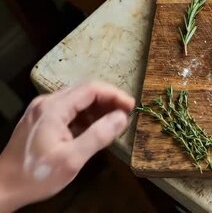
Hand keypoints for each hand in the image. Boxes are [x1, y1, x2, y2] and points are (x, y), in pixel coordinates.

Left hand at [0, 81, 134, 211]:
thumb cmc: (37, 175)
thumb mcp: (72, 159)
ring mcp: (42, 110)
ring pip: (77, 99)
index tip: (132, 107)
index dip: (115, 95)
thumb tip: (122, 117)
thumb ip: (98, 135)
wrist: (3, 188)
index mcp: (54, 108)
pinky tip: (93, 129)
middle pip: (84, 91)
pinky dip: (85, 115)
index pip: (91, 89)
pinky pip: (68, 109)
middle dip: (108, 100)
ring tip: (113, 123)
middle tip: (126, 115)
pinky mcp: (40, 120)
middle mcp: (47, 103)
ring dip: (98, 108)